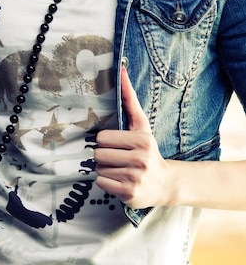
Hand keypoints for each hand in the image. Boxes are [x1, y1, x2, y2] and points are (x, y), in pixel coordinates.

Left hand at [94, 66, 171, 208]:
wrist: (165, 183)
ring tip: (121, 169)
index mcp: (142, 140)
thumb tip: (121, 69)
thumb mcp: (141, 124)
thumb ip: (129, 98)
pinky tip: (120, 180)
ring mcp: (135, 179)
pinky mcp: (129, 194)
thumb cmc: (147, 149)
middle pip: (98, 155)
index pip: (102, 139)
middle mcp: (140, 160)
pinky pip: (102, 183)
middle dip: (104, 156)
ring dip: (106, 169)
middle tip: (117, 157)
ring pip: (99, 170)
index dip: (106, 141)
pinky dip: (107, 182)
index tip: (117, 144)